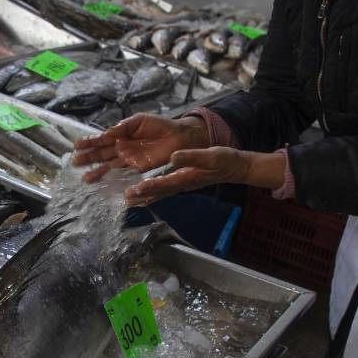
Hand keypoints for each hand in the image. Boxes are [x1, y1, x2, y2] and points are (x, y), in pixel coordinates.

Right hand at [73, 114, 209, 183]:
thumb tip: (106, 133)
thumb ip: (122, 127)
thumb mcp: (138, 121)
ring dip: (98, 172)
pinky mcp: (138, 169)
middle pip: (102, 154)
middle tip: (75, 163)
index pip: (102, 139)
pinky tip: (104, 183)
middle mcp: (122, 148)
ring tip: (86, 179)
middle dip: (89, 159)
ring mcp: (129, 159)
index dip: (90, 142)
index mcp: (121, 134)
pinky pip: (123, 174)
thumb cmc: (159, 125)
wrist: (179, 136)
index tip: (77, 145)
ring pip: (110, 166)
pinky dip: (113, 179)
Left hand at [123, 147, 254, 204]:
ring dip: (143, 198)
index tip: (136, 188)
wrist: (233, 167)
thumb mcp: (210, 156)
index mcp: (186, 178)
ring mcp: (180, 186)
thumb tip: (174, 157)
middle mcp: (181, 185)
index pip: (165, 184)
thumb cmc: (223, 161)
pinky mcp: (180, 183)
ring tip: (127, 201)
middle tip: (124, 199)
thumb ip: (192, 157)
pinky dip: (151, 194)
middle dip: (141, 196)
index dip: (151, 186)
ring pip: (158, 194)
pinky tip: (141, 197)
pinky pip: (162, 191)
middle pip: (158, 193)